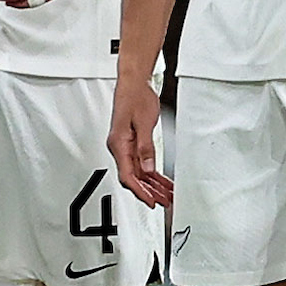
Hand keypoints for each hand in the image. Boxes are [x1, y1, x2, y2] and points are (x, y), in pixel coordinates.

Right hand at [108, 72, 171, 208]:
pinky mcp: (132, 142)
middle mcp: (119, 147)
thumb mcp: (144, 123)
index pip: (128, 176)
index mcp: (118, 144)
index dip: (140, 192)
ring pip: (138, 172)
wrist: (133, 83)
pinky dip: (152, 173)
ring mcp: (125, 146)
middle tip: (164, 202)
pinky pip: (141, 163)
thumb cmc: (136, 97)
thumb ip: (146, 148)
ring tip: (166, 194)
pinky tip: (161, 180)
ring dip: (152, 184)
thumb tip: (148, 168)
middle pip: (133, 177)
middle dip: (149, 192)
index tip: (151, 202)